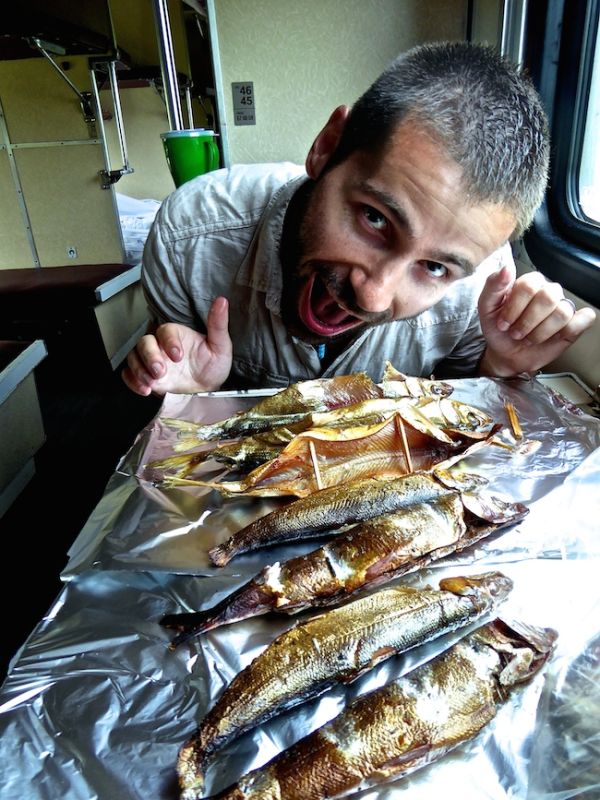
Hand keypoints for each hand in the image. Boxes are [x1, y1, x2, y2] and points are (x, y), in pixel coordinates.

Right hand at [122, 297, 231, 395]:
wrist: (208, 388)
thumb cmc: (213, 364)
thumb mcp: (220, 346)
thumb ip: (218, 324)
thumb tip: (222, 301)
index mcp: (176, 335)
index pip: (165, 331)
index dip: (169, 342)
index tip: (178, 356)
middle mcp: (160, 346)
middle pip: (144, 343)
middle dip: (150, 357)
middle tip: (160, 371)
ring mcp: (151, 361)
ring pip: (134, 357)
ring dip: (139, 370)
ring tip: (152, 383)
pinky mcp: (145, 376)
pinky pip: (130, 375)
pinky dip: (132, 381)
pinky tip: (144, 390)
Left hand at [477, 263, 595, 377]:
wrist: (506, 355)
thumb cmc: (499, 330)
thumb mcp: (486, 308)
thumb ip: (493, 286)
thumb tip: (506, 267)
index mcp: (529, 283)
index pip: (528, 286)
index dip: (514, 309)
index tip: (503, 323)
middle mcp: (549, 292)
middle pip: (547, 298)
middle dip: (526, 322)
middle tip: (516, 333)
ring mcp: (563, 307)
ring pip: (562, 313)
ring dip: (540, 333)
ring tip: (529, 338)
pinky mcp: (574, 323)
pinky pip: (583, 319)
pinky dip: (567, 331)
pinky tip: (553, 337)